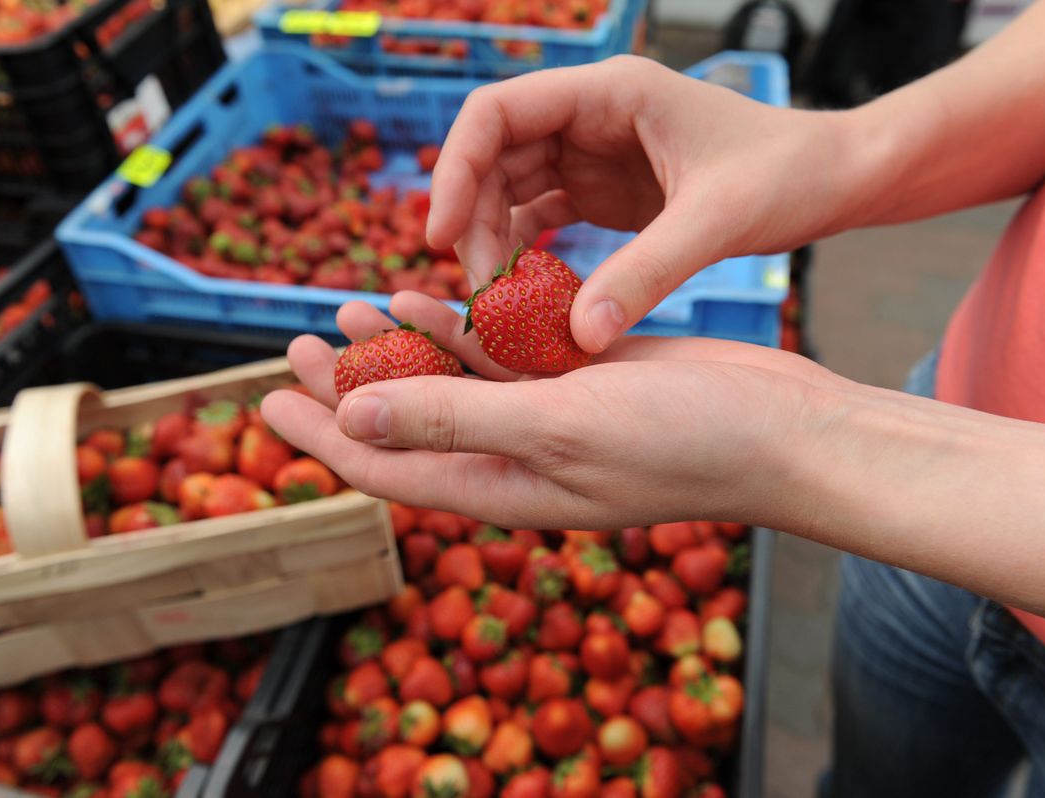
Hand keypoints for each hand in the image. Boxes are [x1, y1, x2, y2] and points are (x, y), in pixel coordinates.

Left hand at [261, 292, 839, 529]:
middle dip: (346, 385)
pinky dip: (461, 329)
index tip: (267, 400)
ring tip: (346, 308)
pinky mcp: (576, 380)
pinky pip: (499, 354)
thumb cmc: (679, 444)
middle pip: (404, 422)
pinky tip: (428, 301)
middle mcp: (511, 457)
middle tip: (293, 346)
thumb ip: (453, 422)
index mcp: (497, 487)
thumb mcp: (554, 431)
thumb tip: (350, 421)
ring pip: (448, 381)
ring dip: (397, 348)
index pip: (383, 468)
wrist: (777, 429)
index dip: (319, 436)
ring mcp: (545, 418)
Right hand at [425, 55, 860, 352]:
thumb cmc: (787, 173)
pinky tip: (524, 296)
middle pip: (491, 156)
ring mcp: (593, 154)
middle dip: (469, 218)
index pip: (496, 112)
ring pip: (509, 190)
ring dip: (491, 241)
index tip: (439, 235)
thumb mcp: (717, 220)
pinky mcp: (604, 192)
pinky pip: (540, 217)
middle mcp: (590, 117)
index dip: (455, 169)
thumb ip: (649, 274)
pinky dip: (524, 254)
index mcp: (609, 94)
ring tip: (494, 302)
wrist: (832, 178)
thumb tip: (580, 337)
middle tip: (472, 289)